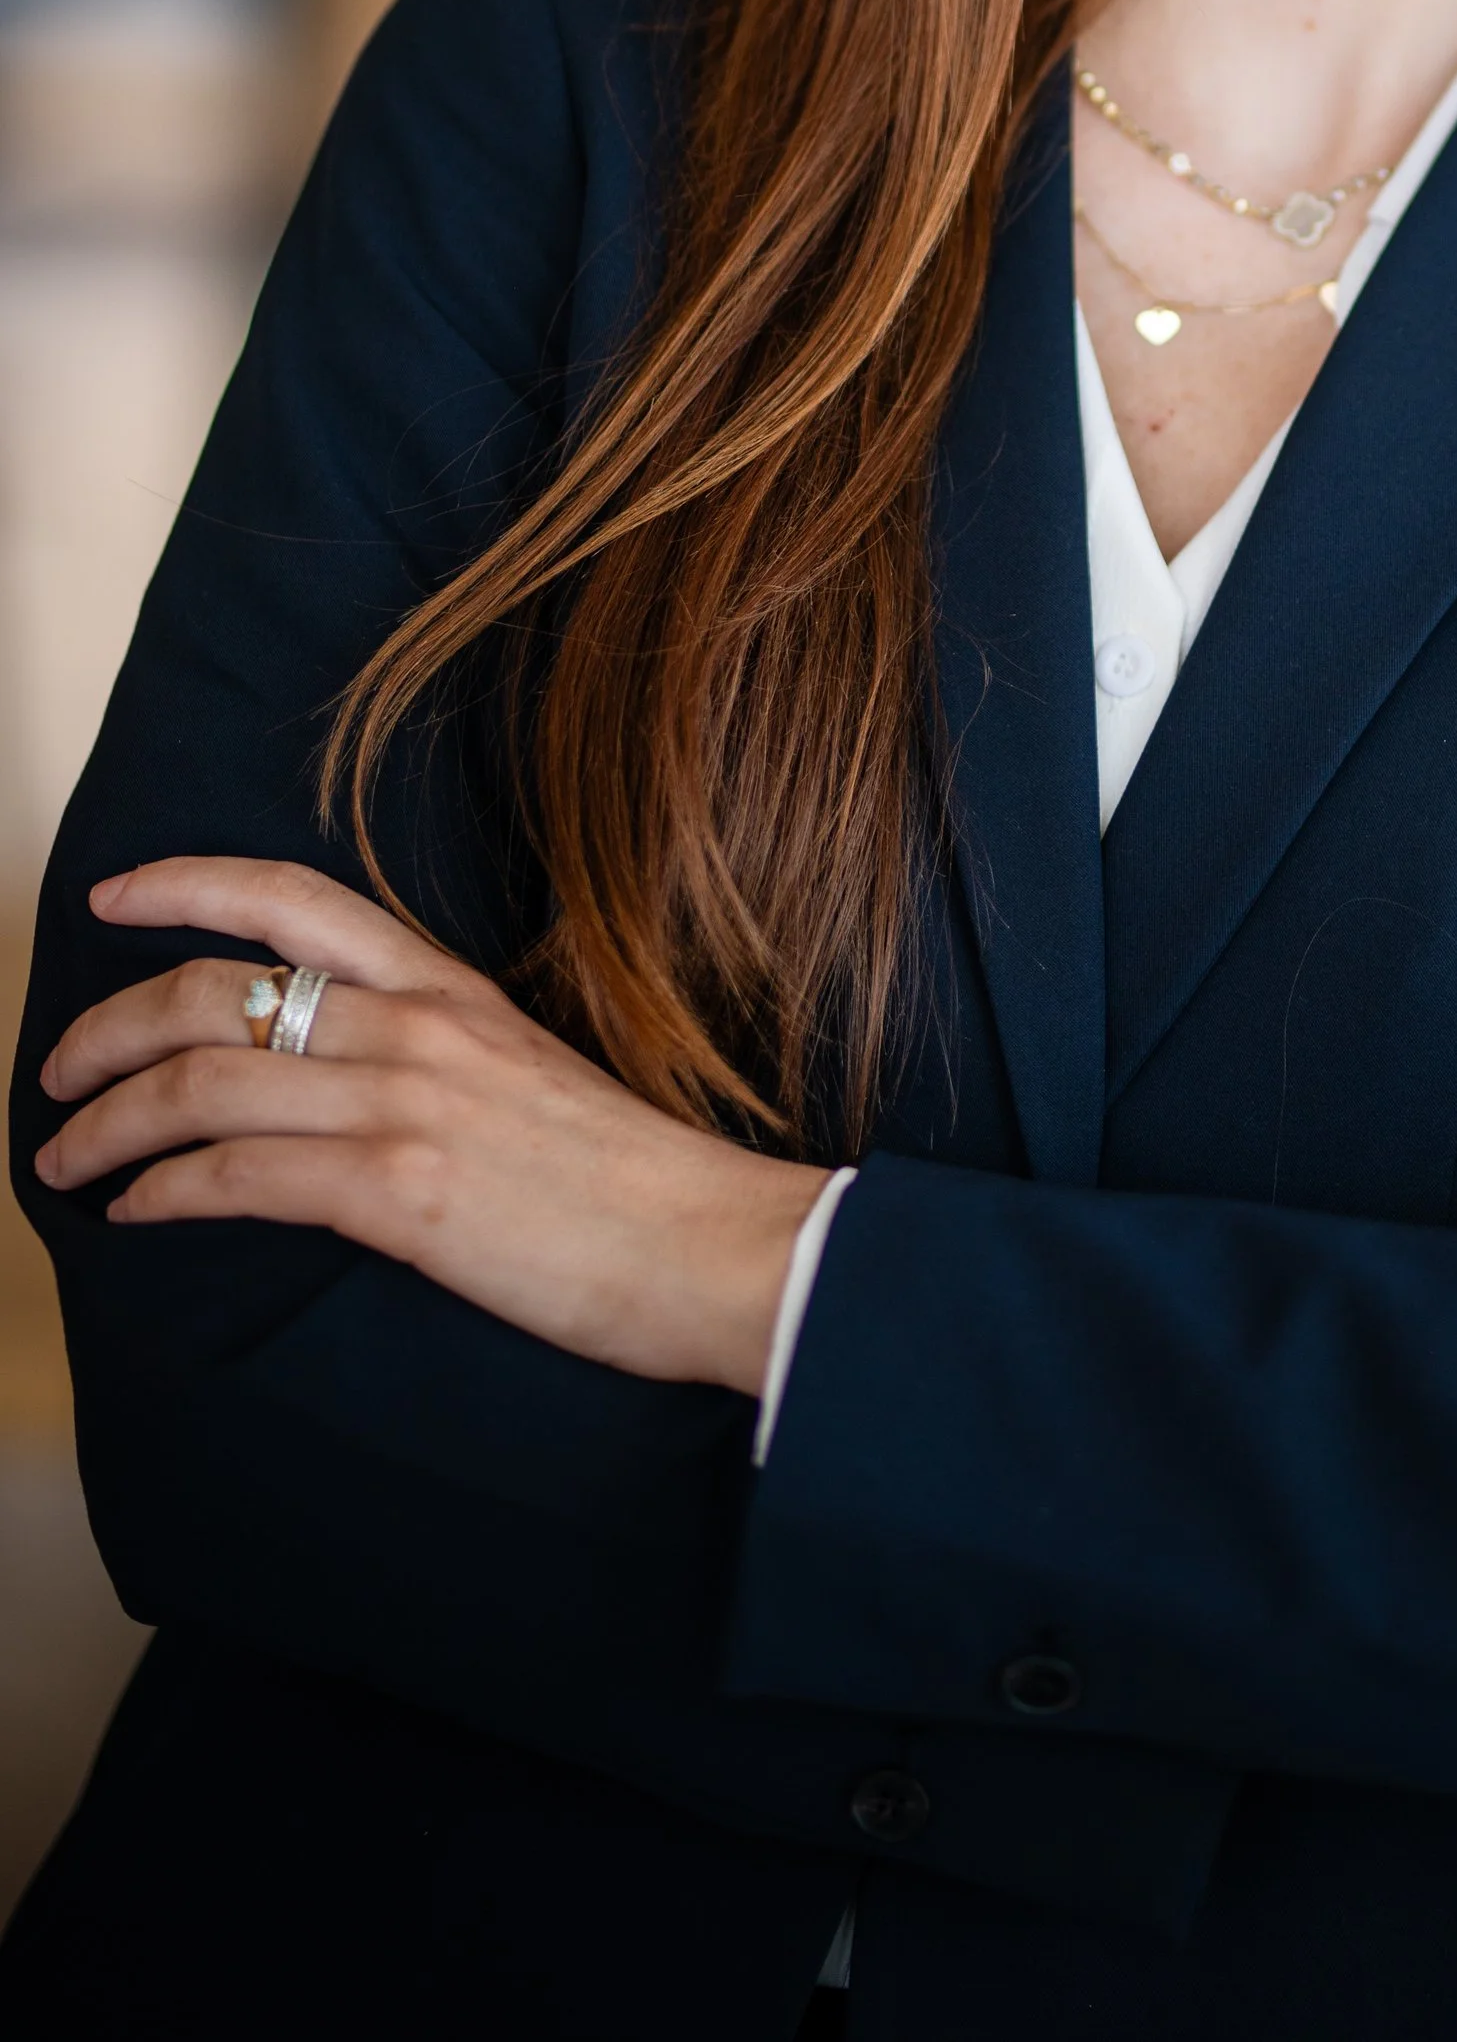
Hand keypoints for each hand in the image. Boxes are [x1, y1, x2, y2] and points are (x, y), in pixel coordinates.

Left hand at [33, 858, 829, 1395]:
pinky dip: (161, 1192)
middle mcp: (419, 1026)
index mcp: (452, 988)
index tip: (112, 896)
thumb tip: (348, 1075)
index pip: (296, 899)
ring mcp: (407, 1104)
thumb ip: (441, 1056)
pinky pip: (236, 1177)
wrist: (717, 1246)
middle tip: (55, 1072)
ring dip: (105, 1124)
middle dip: (106, 1030)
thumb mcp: (530, 1075)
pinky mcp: (402, 1192)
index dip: (187, 884)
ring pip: (201, 1084)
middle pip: (215, 991)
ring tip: (62, 1160)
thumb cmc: (632, 1182)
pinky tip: (134, 1212)